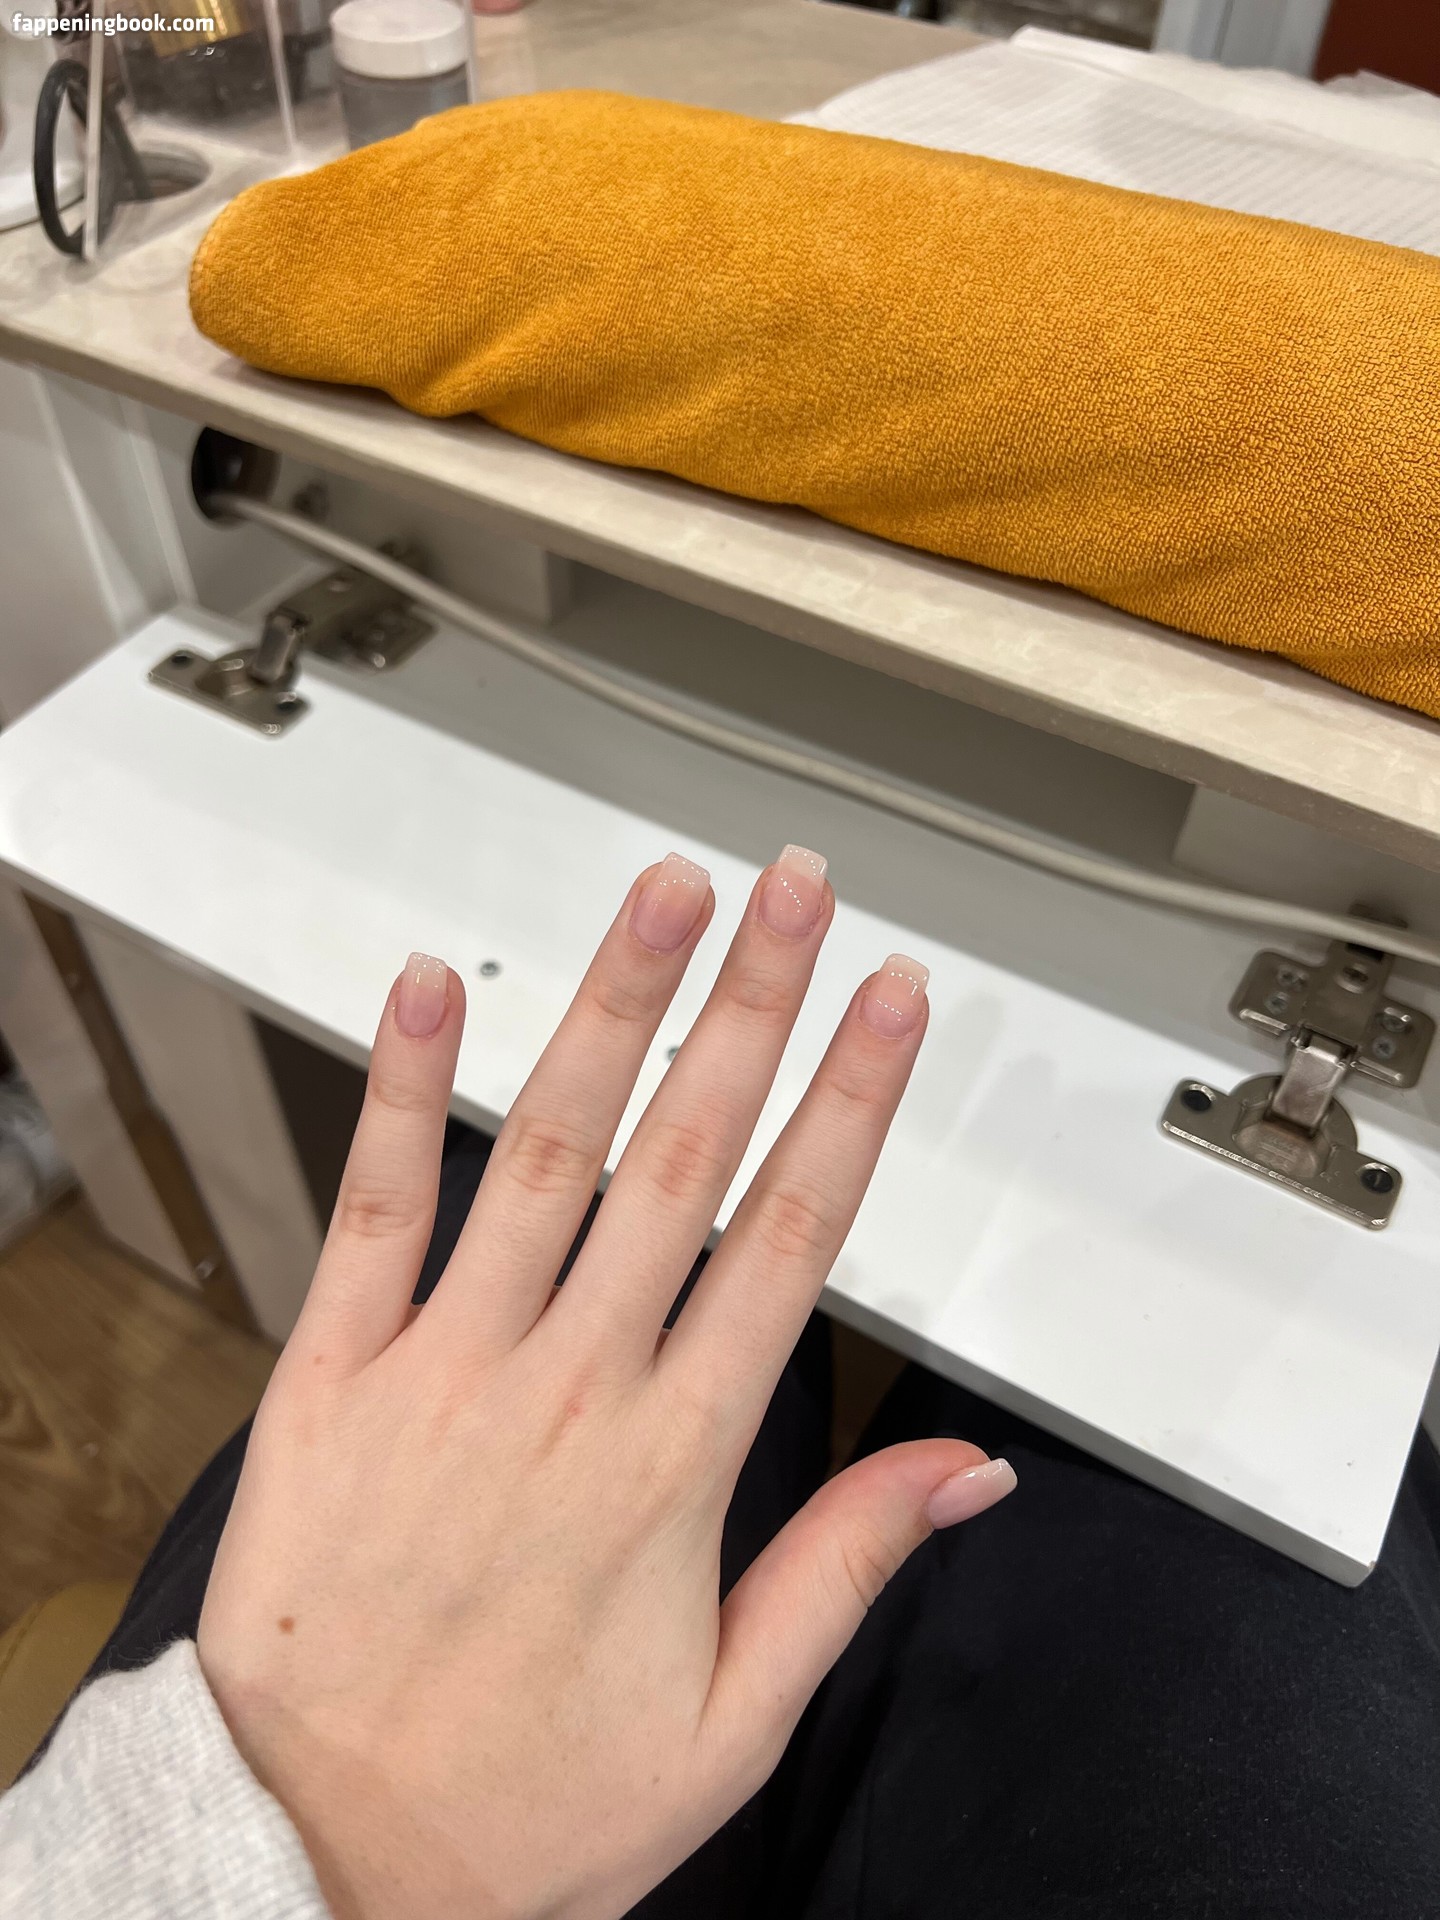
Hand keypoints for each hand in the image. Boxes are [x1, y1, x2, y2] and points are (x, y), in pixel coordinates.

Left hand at [198, 848, 1015, 1919]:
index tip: (891, 1007)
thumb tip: (964, 1474)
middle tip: (791, 894)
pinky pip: (374, 1209)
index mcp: (675, 1464)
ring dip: (614, 1010)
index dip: (852, 1103)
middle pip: (687, 1157)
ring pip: (550, 1152)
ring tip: (663, 899)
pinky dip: (402, 1091)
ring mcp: (448, 1369)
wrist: (323, 1864)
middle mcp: (571, 1390)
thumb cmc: (524, 1805)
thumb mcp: (733, 1719)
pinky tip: (433, 991)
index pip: (792, 1238)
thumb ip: (848, 1566)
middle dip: (751, 1006)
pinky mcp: (334, 1376)